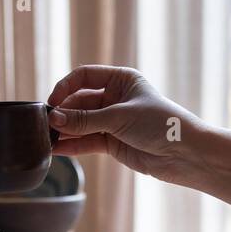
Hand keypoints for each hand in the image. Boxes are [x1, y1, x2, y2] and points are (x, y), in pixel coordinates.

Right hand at [47, 65, 199, 184]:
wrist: (185, 154)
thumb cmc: (160, 124)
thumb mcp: (119, 117)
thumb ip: (85, 119)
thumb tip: (53, 118)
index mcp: (120, 80)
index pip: (84, 76)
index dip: (65, 87)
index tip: (52, 103)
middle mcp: (114, 98)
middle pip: (79, 102)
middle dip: (63, 113)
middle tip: (45, 125)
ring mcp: (112, 121)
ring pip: (81, 124)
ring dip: (64, 131)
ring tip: (45, 139)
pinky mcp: (112, 143)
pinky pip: (86, 142)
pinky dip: (72, 145)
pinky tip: (57, 149)